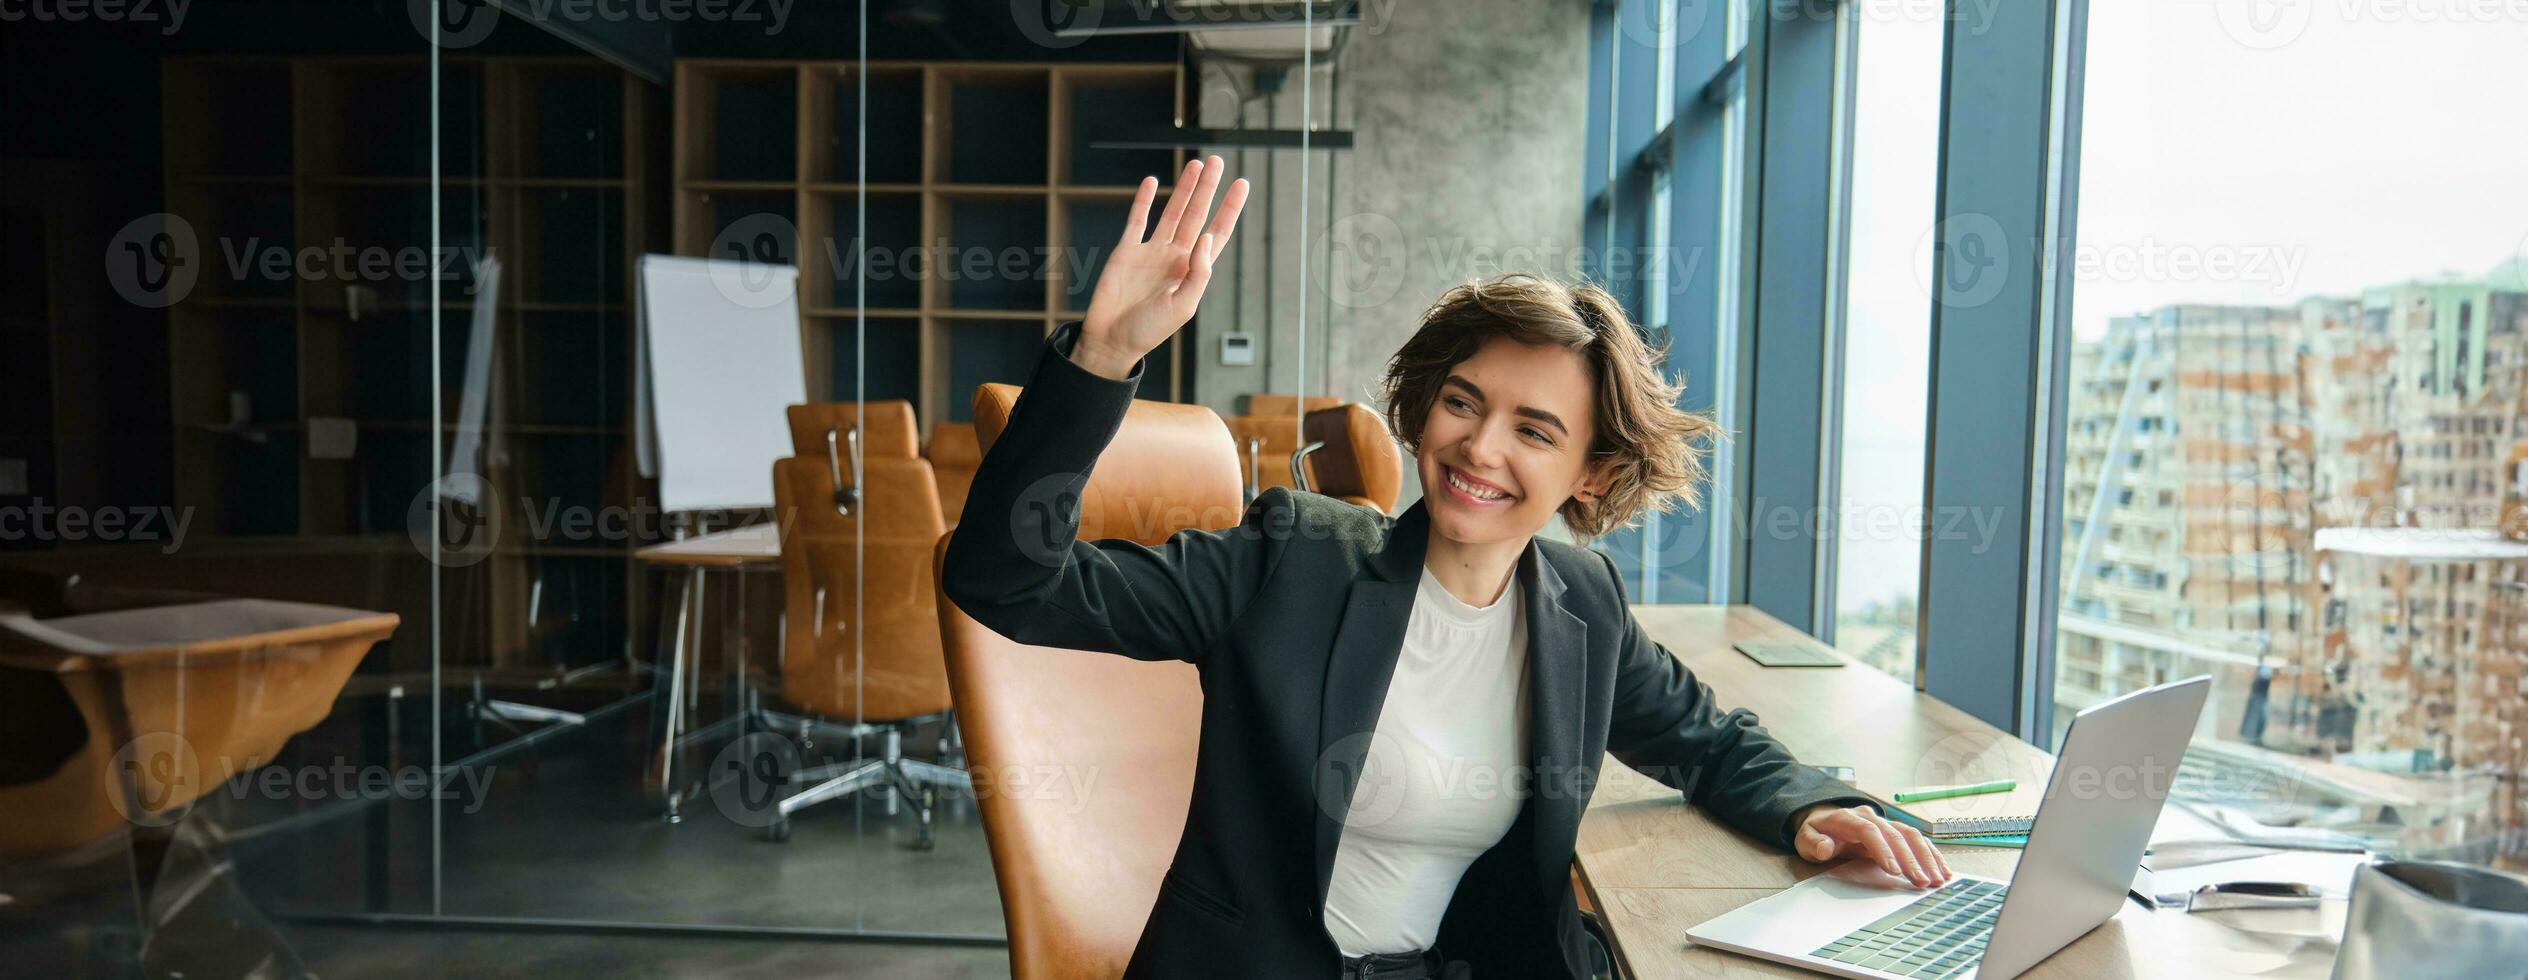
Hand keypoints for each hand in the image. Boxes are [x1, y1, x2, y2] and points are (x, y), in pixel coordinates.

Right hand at [1074, 155, 1249, 378]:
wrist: (1111, 339)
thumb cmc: (1149, 331)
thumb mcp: (1183, 307)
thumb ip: (1199, 273)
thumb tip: (1206, 237)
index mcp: (1192, 271)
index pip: (1217, 233)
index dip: (1230, 209)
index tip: (1242, 183)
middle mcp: (1175, 257)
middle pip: (1196, 214)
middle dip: (1208, 188)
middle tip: (1218, 162)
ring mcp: (1151, 251)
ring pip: (1172, 211)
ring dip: (1184, 189)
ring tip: (1196, 165)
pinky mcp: (1126, 250)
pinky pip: (1137, 220)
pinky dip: (1144, 201)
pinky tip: (1153, 182)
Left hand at [1794, 803, 1953, 888]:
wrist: (1824, 817)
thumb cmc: (1816, 831)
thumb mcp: (1804, 838)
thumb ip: (1813, 843)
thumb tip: (1824, 847)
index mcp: (1848, 818)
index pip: (1868, 831)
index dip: (1882, 849)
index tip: (1893, 869)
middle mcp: (1870, 817)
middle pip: (1895, 834)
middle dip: (1910, 859)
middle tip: (1921, 881)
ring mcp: (1885, 822)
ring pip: (1910, 835)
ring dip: (1926, 857)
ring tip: (1937, 879)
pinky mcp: (1894, 831)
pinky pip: (1916, 839)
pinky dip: (1931, 854)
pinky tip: (1942, 870)